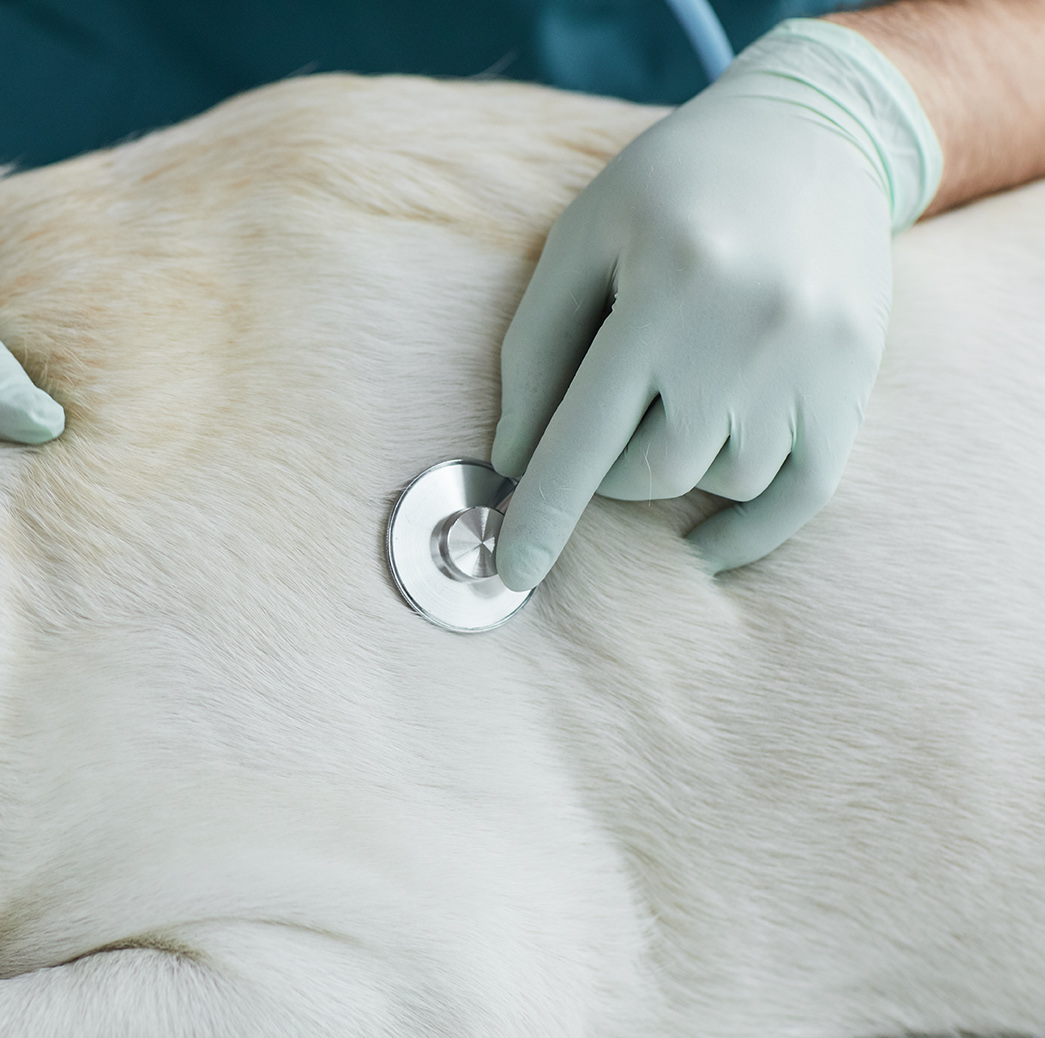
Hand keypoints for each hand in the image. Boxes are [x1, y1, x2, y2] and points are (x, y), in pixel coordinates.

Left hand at [491, 19, 940, 590]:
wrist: (812, 137)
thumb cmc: (668, 188)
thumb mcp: (580, 240)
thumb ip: (536, 349)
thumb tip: (511, 461)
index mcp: (666, 291)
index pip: (587, 435)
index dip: (545, 512)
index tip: (512, 573)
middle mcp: (747, 334)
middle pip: (653, 471)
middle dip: (607, 471)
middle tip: (606, 417)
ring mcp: (812, 363)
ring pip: (722, 481)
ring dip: (678, 471)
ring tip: (671, 405)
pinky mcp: (853, 383)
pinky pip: (801, 496)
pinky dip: (747, 533)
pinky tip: (702, 544)